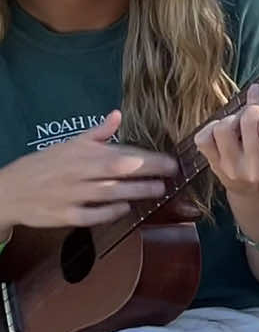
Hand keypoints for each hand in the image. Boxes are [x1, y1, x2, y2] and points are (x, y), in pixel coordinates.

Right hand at [0, 111, 176, 231]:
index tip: (170, 160)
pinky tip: (126, 208)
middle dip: (148, 172)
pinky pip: (93, 215)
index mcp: (82, 153)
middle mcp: (79, 173)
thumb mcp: (69, 145)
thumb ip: (97, 133)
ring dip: (136, 192)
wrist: (11, 190)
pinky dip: (110, 212)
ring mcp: (72, 195)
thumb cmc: (44, 165)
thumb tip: (117, 115)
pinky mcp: (66, 215)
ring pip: (110, 193)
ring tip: (158, 191)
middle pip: (119, 171)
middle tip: (171, 174)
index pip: (121, 153)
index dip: (148, 157)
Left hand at [194, 83, 258, 201]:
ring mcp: (231, 169)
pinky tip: (223, 128)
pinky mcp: (214, 166)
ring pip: (224, 127)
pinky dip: (211, 127)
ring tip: (241, 117)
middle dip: (252, 103)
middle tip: (255, 95)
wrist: (255, 194)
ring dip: (232, 116)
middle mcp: (255, 168)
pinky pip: (204, 138)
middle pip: (248, 121)